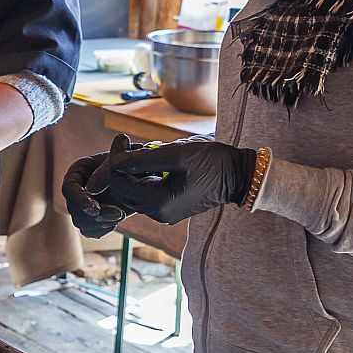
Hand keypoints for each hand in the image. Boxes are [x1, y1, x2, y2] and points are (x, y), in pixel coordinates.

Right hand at [61, 146, 129, 237]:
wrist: (143, 175)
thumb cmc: (130, 162)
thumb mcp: (118, 162)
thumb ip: (104, 172)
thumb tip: (90, 190)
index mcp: (78, 171)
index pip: (69, 188)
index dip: (79, 200)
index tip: (95, 208)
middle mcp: (78, 189)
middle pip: (74, 209)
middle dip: (95, 215)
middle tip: (119, 214)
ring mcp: (85, 205)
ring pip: (81, 223)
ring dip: (101, 223)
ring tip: (121, 215)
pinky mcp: (94, 218)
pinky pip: (91, 232)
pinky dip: (103, 229)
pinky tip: (117, 219)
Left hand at [102, 139, 257, 225]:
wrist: (237, 176)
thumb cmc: (211, 162)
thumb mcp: (177, 154)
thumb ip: (144, 158)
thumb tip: (115, 160)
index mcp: (159, 203)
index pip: (119, 183)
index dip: (115, 159)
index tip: (122, 138)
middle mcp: (158, 214)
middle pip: (123, 190)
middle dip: (122, 166)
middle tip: (130, 142)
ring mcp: (163, 214)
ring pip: (133, 191)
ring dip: (133, 170)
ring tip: (146, 149)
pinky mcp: (168, 208)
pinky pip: (146, 193)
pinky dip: (144, 176)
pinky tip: (154, 161)